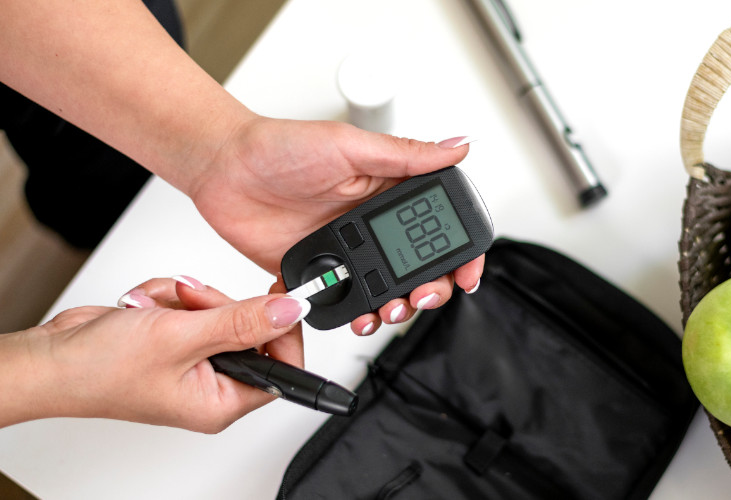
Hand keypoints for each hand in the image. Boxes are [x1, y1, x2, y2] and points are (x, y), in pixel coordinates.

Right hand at [0, 277, 308, 432]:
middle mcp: (212, 385)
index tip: (279, 297)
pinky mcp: (176, 339)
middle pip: (250, 329)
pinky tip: (143, 307)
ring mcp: (193, 360)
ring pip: (219, 310)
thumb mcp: (182, 338)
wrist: (51, 357)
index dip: (283, 329)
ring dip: (187, 299)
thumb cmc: (101, 369)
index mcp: (222, 401)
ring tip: (155, 309)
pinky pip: (193, 305)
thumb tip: (291, 312)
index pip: (281, 366)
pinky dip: (168, 298)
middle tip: (190, 303)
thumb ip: (241, 322)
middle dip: (217, 305)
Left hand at [189, 117, 484, 334]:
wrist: (221, 168)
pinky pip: (344, 303)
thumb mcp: (349, 145)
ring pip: (387, 291)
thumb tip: (458, 146)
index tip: (466, 274)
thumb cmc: (279, 146)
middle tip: (419, 296)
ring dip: (394, 308)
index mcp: (390, 191)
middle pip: (421, 268)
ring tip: (384, 311)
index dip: (462, 253)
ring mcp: (348, 251)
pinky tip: (352, 314)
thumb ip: (405, 155)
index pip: (440, 227)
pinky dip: (353, 315)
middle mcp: (373, 224)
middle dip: (430, 290)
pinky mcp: (320, 272)